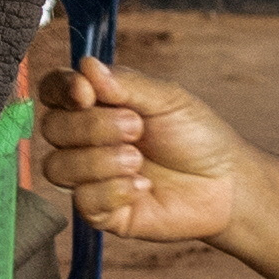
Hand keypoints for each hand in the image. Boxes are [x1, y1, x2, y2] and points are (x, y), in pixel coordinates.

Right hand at [26, 54, 253, 246]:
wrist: (226, 184)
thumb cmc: (197, 136)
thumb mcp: (167, 99)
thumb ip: (125, 83)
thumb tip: (86, 66)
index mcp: (96, 105)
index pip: (54, 91)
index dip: (62, 91)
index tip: (86, 94)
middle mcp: (85, 140)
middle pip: (52, 128)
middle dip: (91, 127)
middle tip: (136, 128)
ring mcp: (90, 177)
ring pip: (58, 167)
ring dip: (99, 161)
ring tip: (138, 160)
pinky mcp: (101, 212)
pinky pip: (82, 201)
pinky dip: (112, 191)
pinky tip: (142, 186)